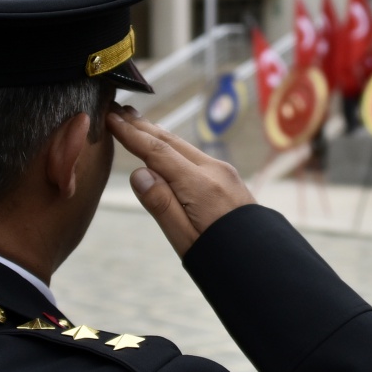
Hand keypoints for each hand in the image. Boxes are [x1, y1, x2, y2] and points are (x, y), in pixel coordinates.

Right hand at [106, 106, 255, 256]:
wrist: (262, 263)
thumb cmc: (220, 258)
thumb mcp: (184, 239)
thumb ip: (161, 204)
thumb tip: (139, 172)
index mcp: (201, 187)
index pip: (158, 152)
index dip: (131, 134)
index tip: (109, 118)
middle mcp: (214, 172)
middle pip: (170, 142)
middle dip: (141, 125)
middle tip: (117, 108)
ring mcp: (224, 173)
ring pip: (183, 146)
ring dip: (157, 132)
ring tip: (136, 120)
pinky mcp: (229, 179)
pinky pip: (194, 155)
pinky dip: (173, 146)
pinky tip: (165, 145)